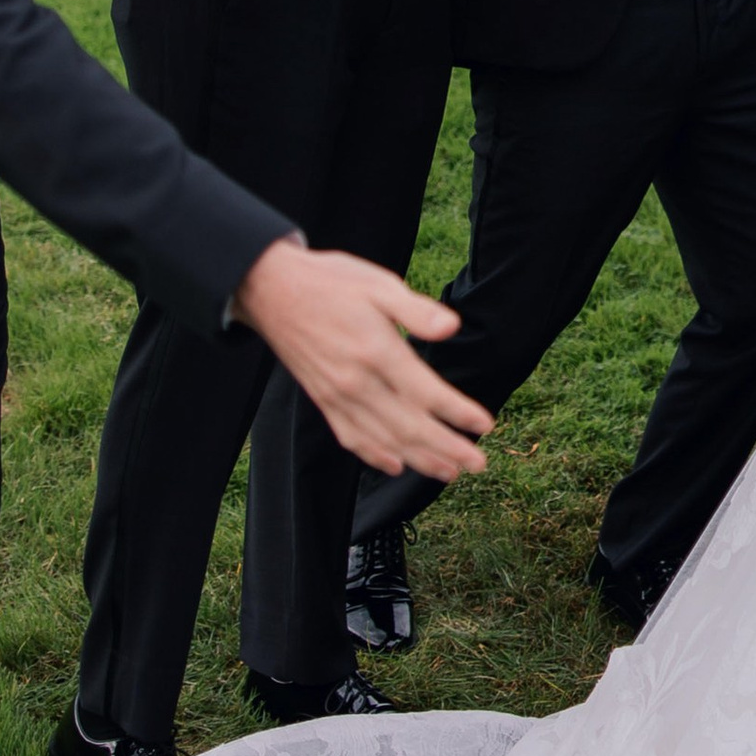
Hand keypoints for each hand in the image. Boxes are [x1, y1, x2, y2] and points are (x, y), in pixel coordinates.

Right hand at [233, 245, 491, 478]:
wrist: (271, 290)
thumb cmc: (331, 282)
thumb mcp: (378, 283)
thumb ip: (416, 310)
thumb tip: (453, 327)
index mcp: (376, 350)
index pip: (425, 392)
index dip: (457, 412)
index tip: (484, 424)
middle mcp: (357, 381)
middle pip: (409, 426)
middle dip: (446, 448)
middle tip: (478, 464)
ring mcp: (337, 396)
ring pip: (384, 439)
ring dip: (418, 459)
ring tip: (449, 472)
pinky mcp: (323, 400)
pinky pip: (351, 437)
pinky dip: (375, 455)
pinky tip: (395, 465)